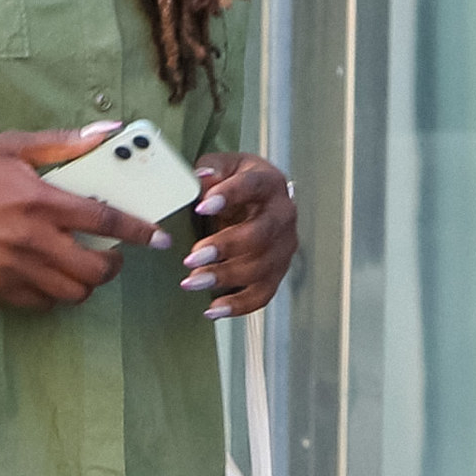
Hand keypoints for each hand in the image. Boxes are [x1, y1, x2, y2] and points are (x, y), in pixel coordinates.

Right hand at [0, 126, 174, 309]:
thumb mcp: (11, 146)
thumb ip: (62, 142)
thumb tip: (107, 131)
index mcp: (40, 201)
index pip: (106, 221)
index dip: (140, 232)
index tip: (158, 238)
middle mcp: (32, 239)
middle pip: (95, 269)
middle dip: (114, 266)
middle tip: (113, 256)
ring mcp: (14, 268)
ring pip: (72, 293)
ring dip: (87, 284)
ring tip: (83, 269)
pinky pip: (42, 304)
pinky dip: (56, 295)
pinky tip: (52, 278)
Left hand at [183, 153, 297, 318]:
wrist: (255, 200)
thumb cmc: (234, 181)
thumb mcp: (223, 166)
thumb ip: (211, 169)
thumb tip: (202, 177)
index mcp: (269, 183)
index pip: (253, 186)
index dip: (229, 196)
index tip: (201, 206)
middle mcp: (283, 215)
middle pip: (260, 234)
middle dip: (225, 247)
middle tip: (191, 258)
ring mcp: (284, 246)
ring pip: (261, 268)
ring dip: (225, 277)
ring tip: (191, 282)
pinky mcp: (277, 271)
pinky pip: (263, 294)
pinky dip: (238, 305)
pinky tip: (211, 309)